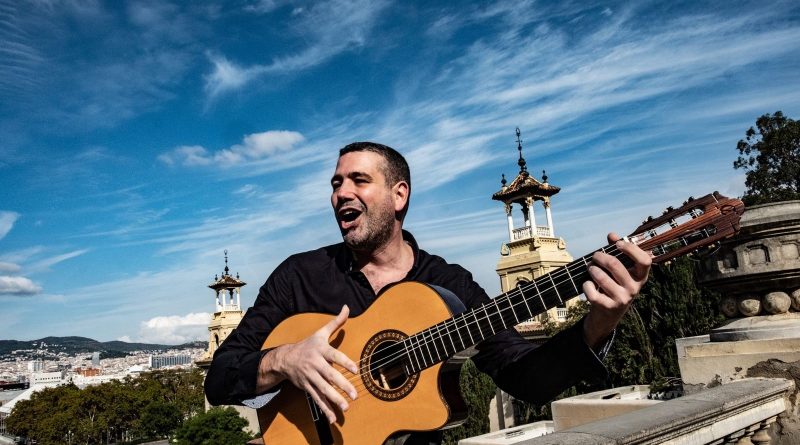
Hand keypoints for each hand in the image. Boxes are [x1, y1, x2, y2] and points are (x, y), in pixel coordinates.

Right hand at [264, 305, 357, 422]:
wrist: (285, 358)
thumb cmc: (307, 345)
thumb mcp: (320, 332)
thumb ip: (336, 322)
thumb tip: (347, 307)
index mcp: (320, 350)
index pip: (334, 356)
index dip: (345, 362)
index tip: (356, 370)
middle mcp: (315, 364)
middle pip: (329, 375)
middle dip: (342, 385)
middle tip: (354, 394)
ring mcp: (310, 377)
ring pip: (323, 390)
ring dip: (334, 399)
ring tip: (346, 407)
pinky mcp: (307, 387)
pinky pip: (316, 399)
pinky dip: (325, 409)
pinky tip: (333, 417)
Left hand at [582, 233, 651, 349]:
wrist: (608, 314)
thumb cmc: (614, 285)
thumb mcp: (620, 271)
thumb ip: (616, 251)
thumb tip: (612, 235)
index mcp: (640, 277)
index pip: (645, 260)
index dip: (631, 249)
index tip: (618, 244)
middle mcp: (634, 288)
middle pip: (615, 265)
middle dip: (600, 257)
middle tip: (595, 256)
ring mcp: (622, 299)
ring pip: (601, 277)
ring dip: (591, 269)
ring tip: (590, 268)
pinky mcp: (608, 307)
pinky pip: (592, 292)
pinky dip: (586, 285)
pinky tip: (587, 284)